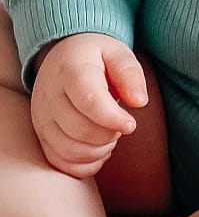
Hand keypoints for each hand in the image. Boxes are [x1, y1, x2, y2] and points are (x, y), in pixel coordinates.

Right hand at [31, 32, 147, 177]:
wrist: (62, 57)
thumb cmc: (95, 56)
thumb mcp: (117, 53)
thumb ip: (130, 74)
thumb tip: (140, 101)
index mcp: (70, 70)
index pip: (88, 100)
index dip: (112, 118)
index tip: (131, 124)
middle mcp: (50, 95)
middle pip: (79, 130)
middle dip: (109, 134)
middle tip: (122, 123)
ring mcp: (42, 117)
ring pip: (69, 150)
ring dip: (98, 151)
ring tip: (111, 135)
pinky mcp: (41, 135)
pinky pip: (60, 162)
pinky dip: (84, 164)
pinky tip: (99, 149)